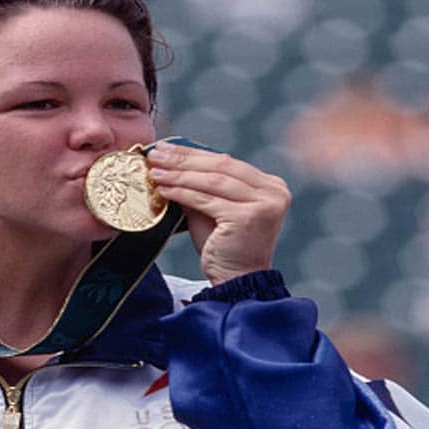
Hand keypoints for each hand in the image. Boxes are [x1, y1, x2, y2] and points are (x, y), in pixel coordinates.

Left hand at [147, 141, 290, 284]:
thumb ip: (199, 187)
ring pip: (213, 181)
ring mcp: (264, 204)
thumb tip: (169, 162)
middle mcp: (274, 192)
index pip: (226, 162)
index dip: (193, 153)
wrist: (237, 282)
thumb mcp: (211, 210)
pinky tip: (163, 190)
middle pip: (221, 167)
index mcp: (270, 186)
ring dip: (180, 174)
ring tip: (155, 171)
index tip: (166, 147)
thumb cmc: (223, 248)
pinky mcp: (248, 217)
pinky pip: (207, 200)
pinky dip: (183, 193)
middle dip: (183, 159)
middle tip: (156, 154)